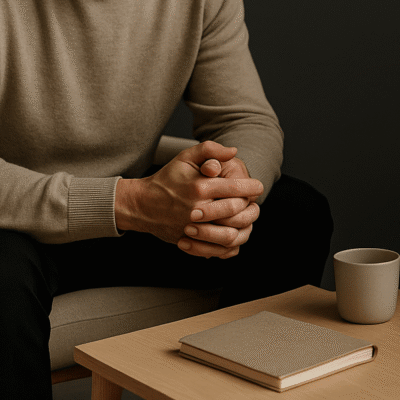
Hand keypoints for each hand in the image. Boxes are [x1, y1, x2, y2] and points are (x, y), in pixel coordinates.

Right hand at [114, 141, 263, 257]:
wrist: (142, 204)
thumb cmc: (166, 179)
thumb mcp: (185, 157)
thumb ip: (210, 150)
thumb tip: (234, 151)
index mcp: (200, 187)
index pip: (236, 188)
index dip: (252, 187)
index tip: (258, 186)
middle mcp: (198, 209)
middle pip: (236, 211)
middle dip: (250, 205)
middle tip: (254, 201)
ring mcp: (194, 229)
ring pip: (230, 234)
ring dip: (242, 226)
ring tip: (246, 217)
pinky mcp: (191, 242)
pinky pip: (218, 249)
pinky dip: (229, 245)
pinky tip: (233, 233)